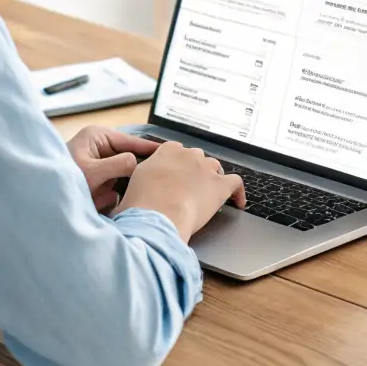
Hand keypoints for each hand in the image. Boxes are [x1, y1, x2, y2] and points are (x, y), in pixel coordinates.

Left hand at [66, 126, 162, 212]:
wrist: (44, 200)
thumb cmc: (61, 180)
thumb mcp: (92, 171)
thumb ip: (118, 165)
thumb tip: (137, 163)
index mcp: (97, 136)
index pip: (131, 141)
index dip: (151, 148)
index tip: (170, 152)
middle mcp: (100, 146)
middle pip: (130, 155)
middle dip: (142, 167)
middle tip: (165, 173)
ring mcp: (99, 162)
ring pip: (125, 170)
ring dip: (131, 181)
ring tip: (150, 187)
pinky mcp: (98, 178)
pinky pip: (117, 182)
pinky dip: (122, 191)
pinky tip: (132, 197)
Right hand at [117, 141, 245, 241]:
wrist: (158, 215)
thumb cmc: (140, 204)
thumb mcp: (131, 186)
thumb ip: (138, 184)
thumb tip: (127, 200)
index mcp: (167, 150)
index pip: (176, 151)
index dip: (177, 165)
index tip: (174, 175)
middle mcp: (189, 154)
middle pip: (197, 158)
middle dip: (194, 171)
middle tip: (189, 189)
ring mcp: (206, 169)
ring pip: (215, 168)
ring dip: (213, 179)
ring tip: (209, 194)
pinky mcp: (220, 186)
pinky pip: (236, 184)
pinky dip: (238, 192)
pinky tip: (238, 202)